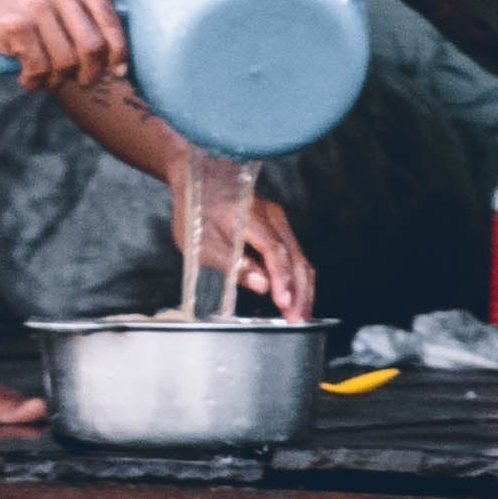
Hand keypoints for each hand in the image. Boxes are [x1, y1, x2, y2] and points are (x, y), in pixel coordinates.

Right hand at [0, 0, 123, 91]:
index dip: (119, 49)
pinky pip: (40, 68)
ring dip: (57, 80)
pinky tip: (25, 77)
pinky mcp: (15, 25)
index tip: (119, 70)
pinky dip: (35, 81)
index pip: (109, 15)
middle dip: (90, 73)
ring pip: (67, 62)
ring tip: (43, 77)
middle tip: (78, 81)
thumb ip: (80, 10)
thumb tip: (118, 52)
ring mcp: (35, 2)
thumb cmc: (9, 7)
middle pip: (93, 45)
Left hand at [177, 185, 318, 318]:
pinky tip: (295, 296)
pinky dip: (297, 277)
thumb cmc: (195, 211)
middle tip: (298, 319)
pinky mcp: (277, 226)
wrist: (198, 179)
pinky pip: (294, 254)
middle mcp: (271, 216)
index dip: (282, 280)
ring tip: (300, 314)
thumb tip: (262, 285)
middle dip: (300, 292)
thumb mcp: (202, 244)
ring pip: (299, 257)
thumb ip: (233, 265)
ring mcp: (277, 220)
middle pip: (295, 257)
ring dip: (303, 288)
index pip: (275, 252)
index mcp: (250, 218)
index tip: (285, 303)